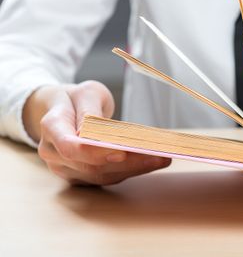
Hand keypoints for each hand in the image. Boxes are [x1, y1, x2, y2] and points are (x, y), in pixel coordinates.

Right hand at [23, 81, 170, 185]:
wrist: (63, 109)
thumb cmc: (75, 99)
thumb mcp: (85, 92)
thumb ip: (90, 110)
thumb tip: (95, 130)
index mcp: (52, 128)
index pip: (70, 147)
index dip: (95, 153)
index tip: (122, 152)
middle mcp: (54, 153)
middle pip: (91, 166)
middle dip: (127, 163)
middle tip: (158, 155)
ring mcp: (66, 168)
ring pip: (101, 176)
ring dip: (134, 169)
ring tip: (162, 158)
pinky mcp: (81, 176)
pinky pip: (106, 177)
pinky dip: (130, 170)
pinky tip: (151, 162)